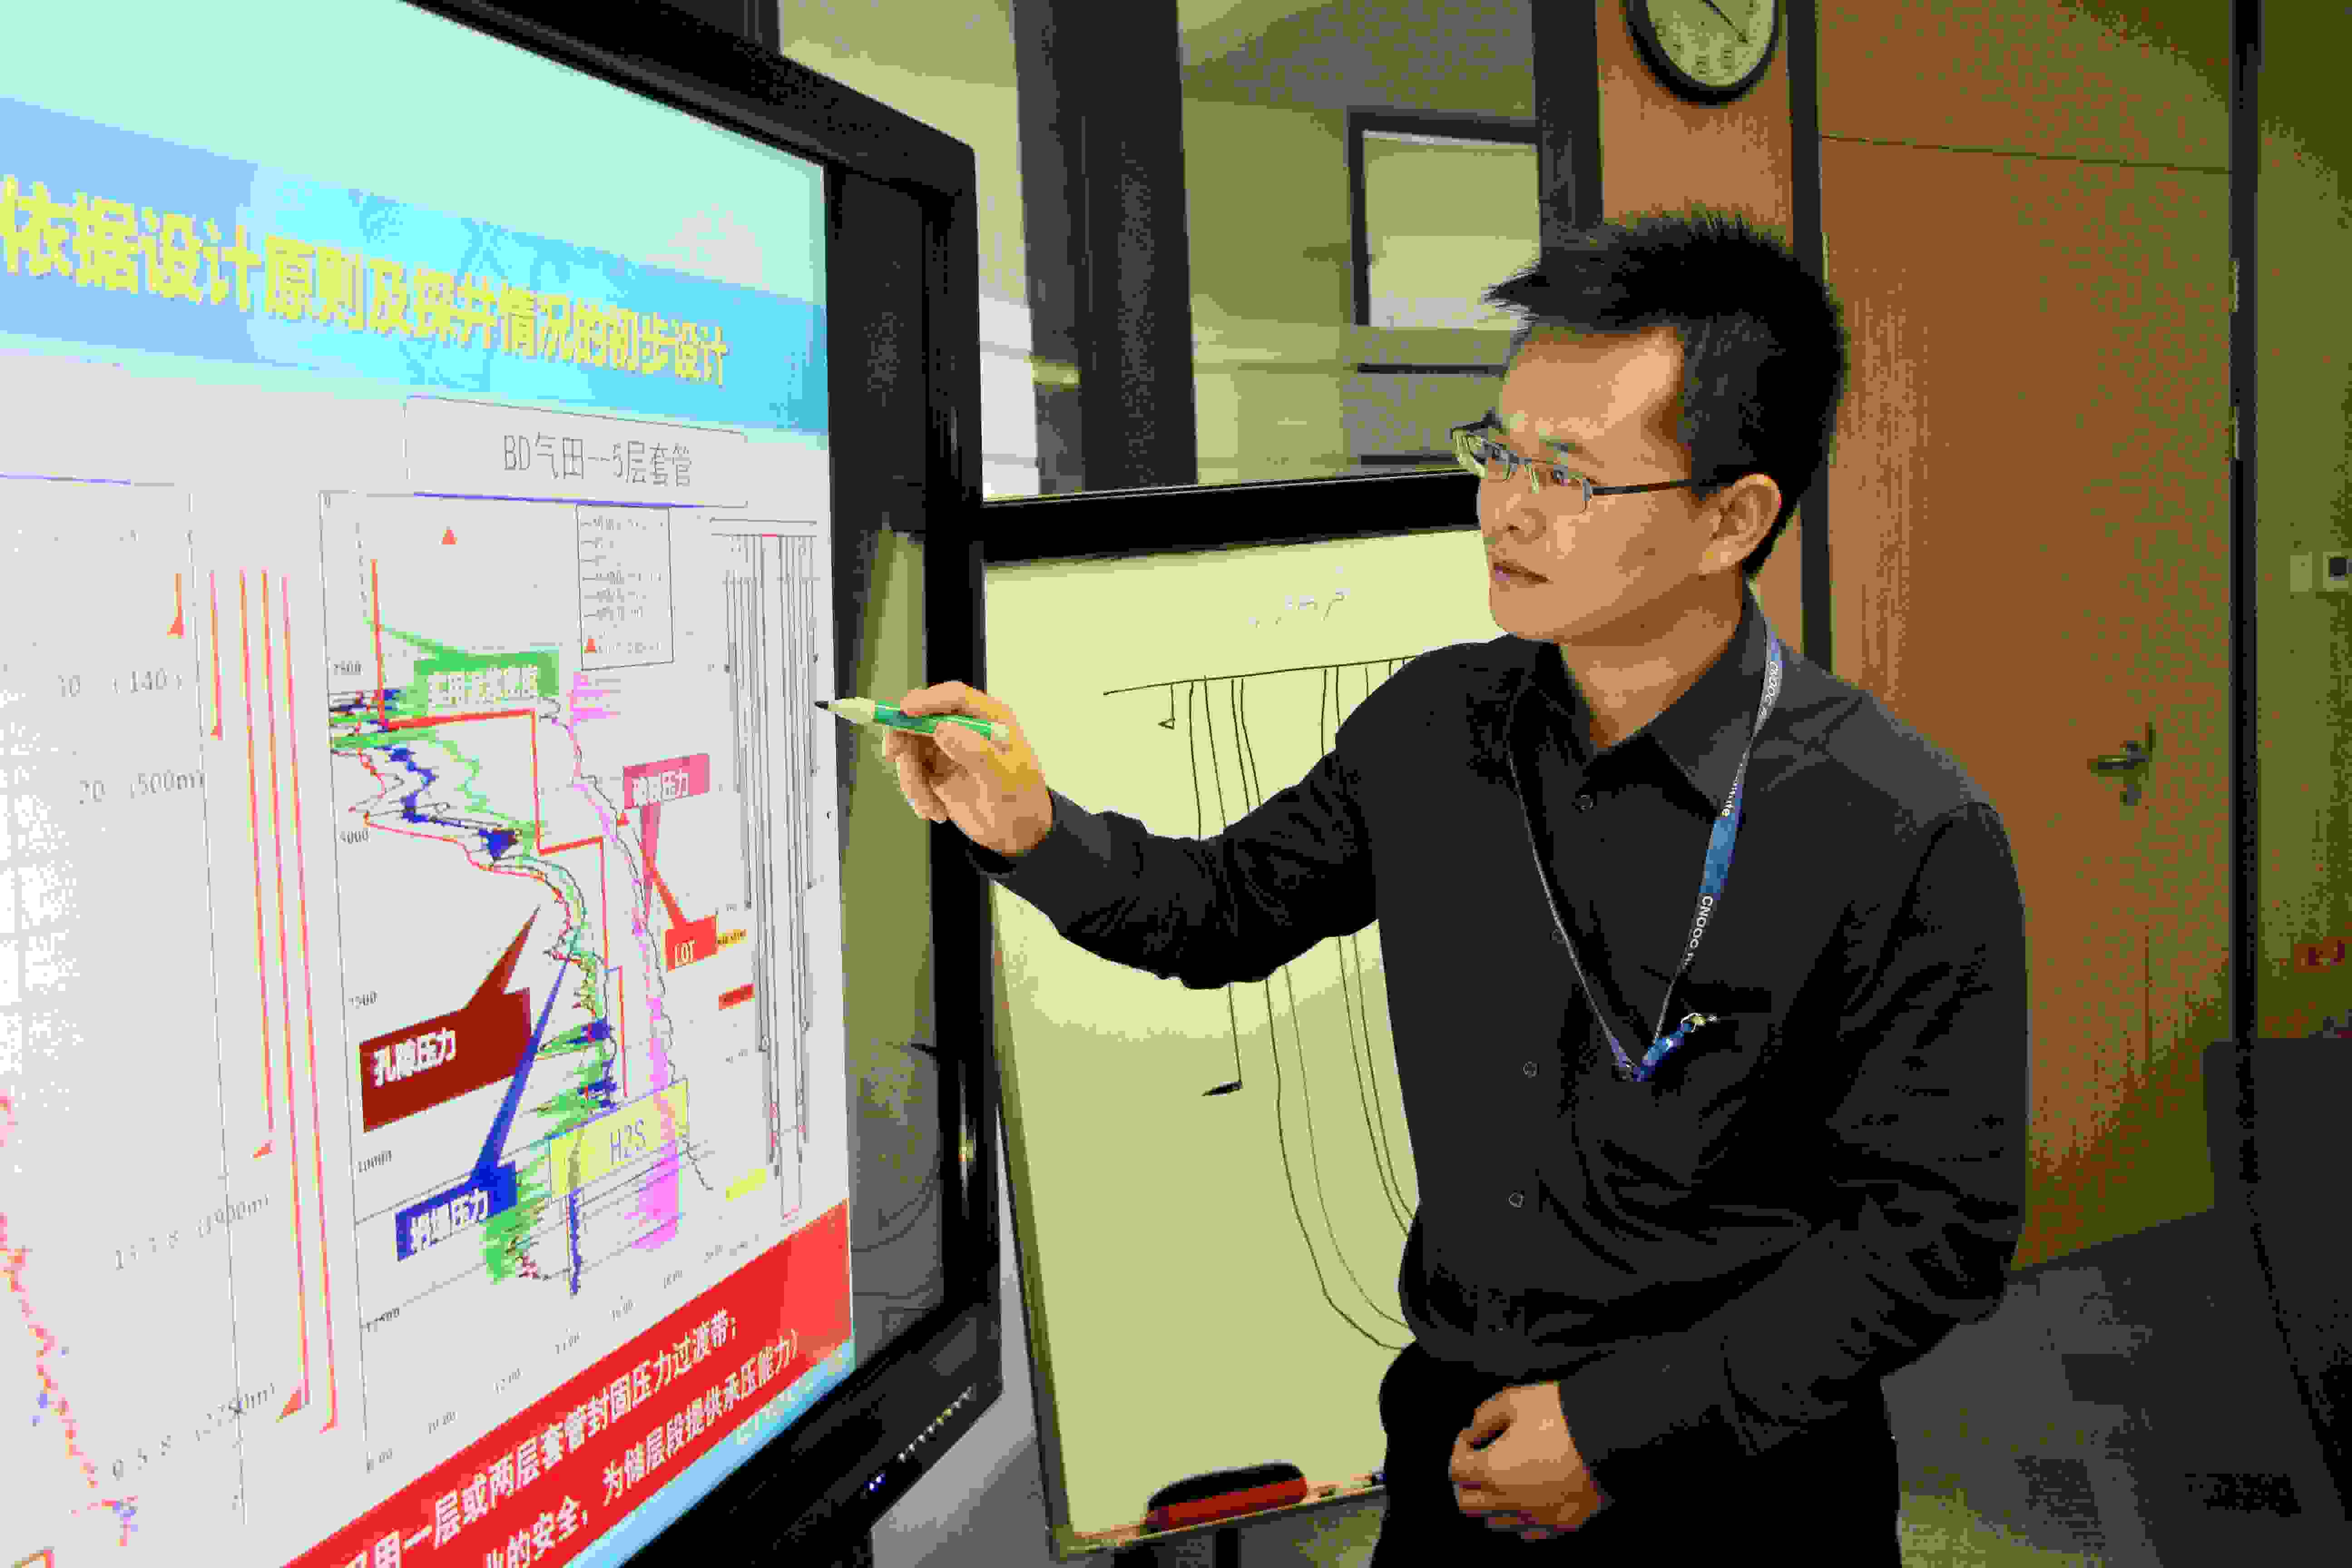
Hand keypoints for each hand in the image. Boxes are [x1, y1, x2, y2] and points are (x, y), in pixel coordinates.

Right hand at [886, 682, 1055, 859]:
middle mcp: (965, 727)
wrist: (1017, 833)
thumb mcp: (1004, 779)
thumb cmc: (1021, 801)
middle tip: (892, 754)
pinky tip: (935, 812)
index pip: (955, 697)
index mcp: (989, 718)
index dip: (928, 700)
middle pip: (922, 717)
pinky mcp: (936, 769)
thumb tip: (942, 728)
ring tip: (929, 808)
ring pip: (911, 748)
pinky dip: (916, 793)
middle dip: (903, 736)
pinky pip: (912, 773)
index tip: (905, 711)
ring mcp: (948, 748)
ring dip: (912, 778)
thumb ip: (976, 752)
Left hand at [1449, 1383, 1610, 1542]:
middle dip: (1467, 1482)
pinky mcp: (1562, 1525)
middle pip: (1468, 1504)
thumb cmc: (1562, 1416)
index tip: (1472, 1436)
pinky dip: (1521, 1518)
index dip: (1459, 1448)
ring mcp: (1537, 1518)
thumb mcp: (1515, 1399)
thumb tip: (1474, 1429)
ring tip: (1503, 1479)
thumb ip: (1486, 1415)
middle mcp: (1510, 1502)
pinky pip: (1529, 1532)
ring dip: (1491, 1502)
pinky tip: (1529, 1497)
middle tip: (1478, 1462)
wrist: (1611, 1436)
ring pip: (1496, 1523)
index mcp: (1491, 1471)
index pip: (1456, 1470)